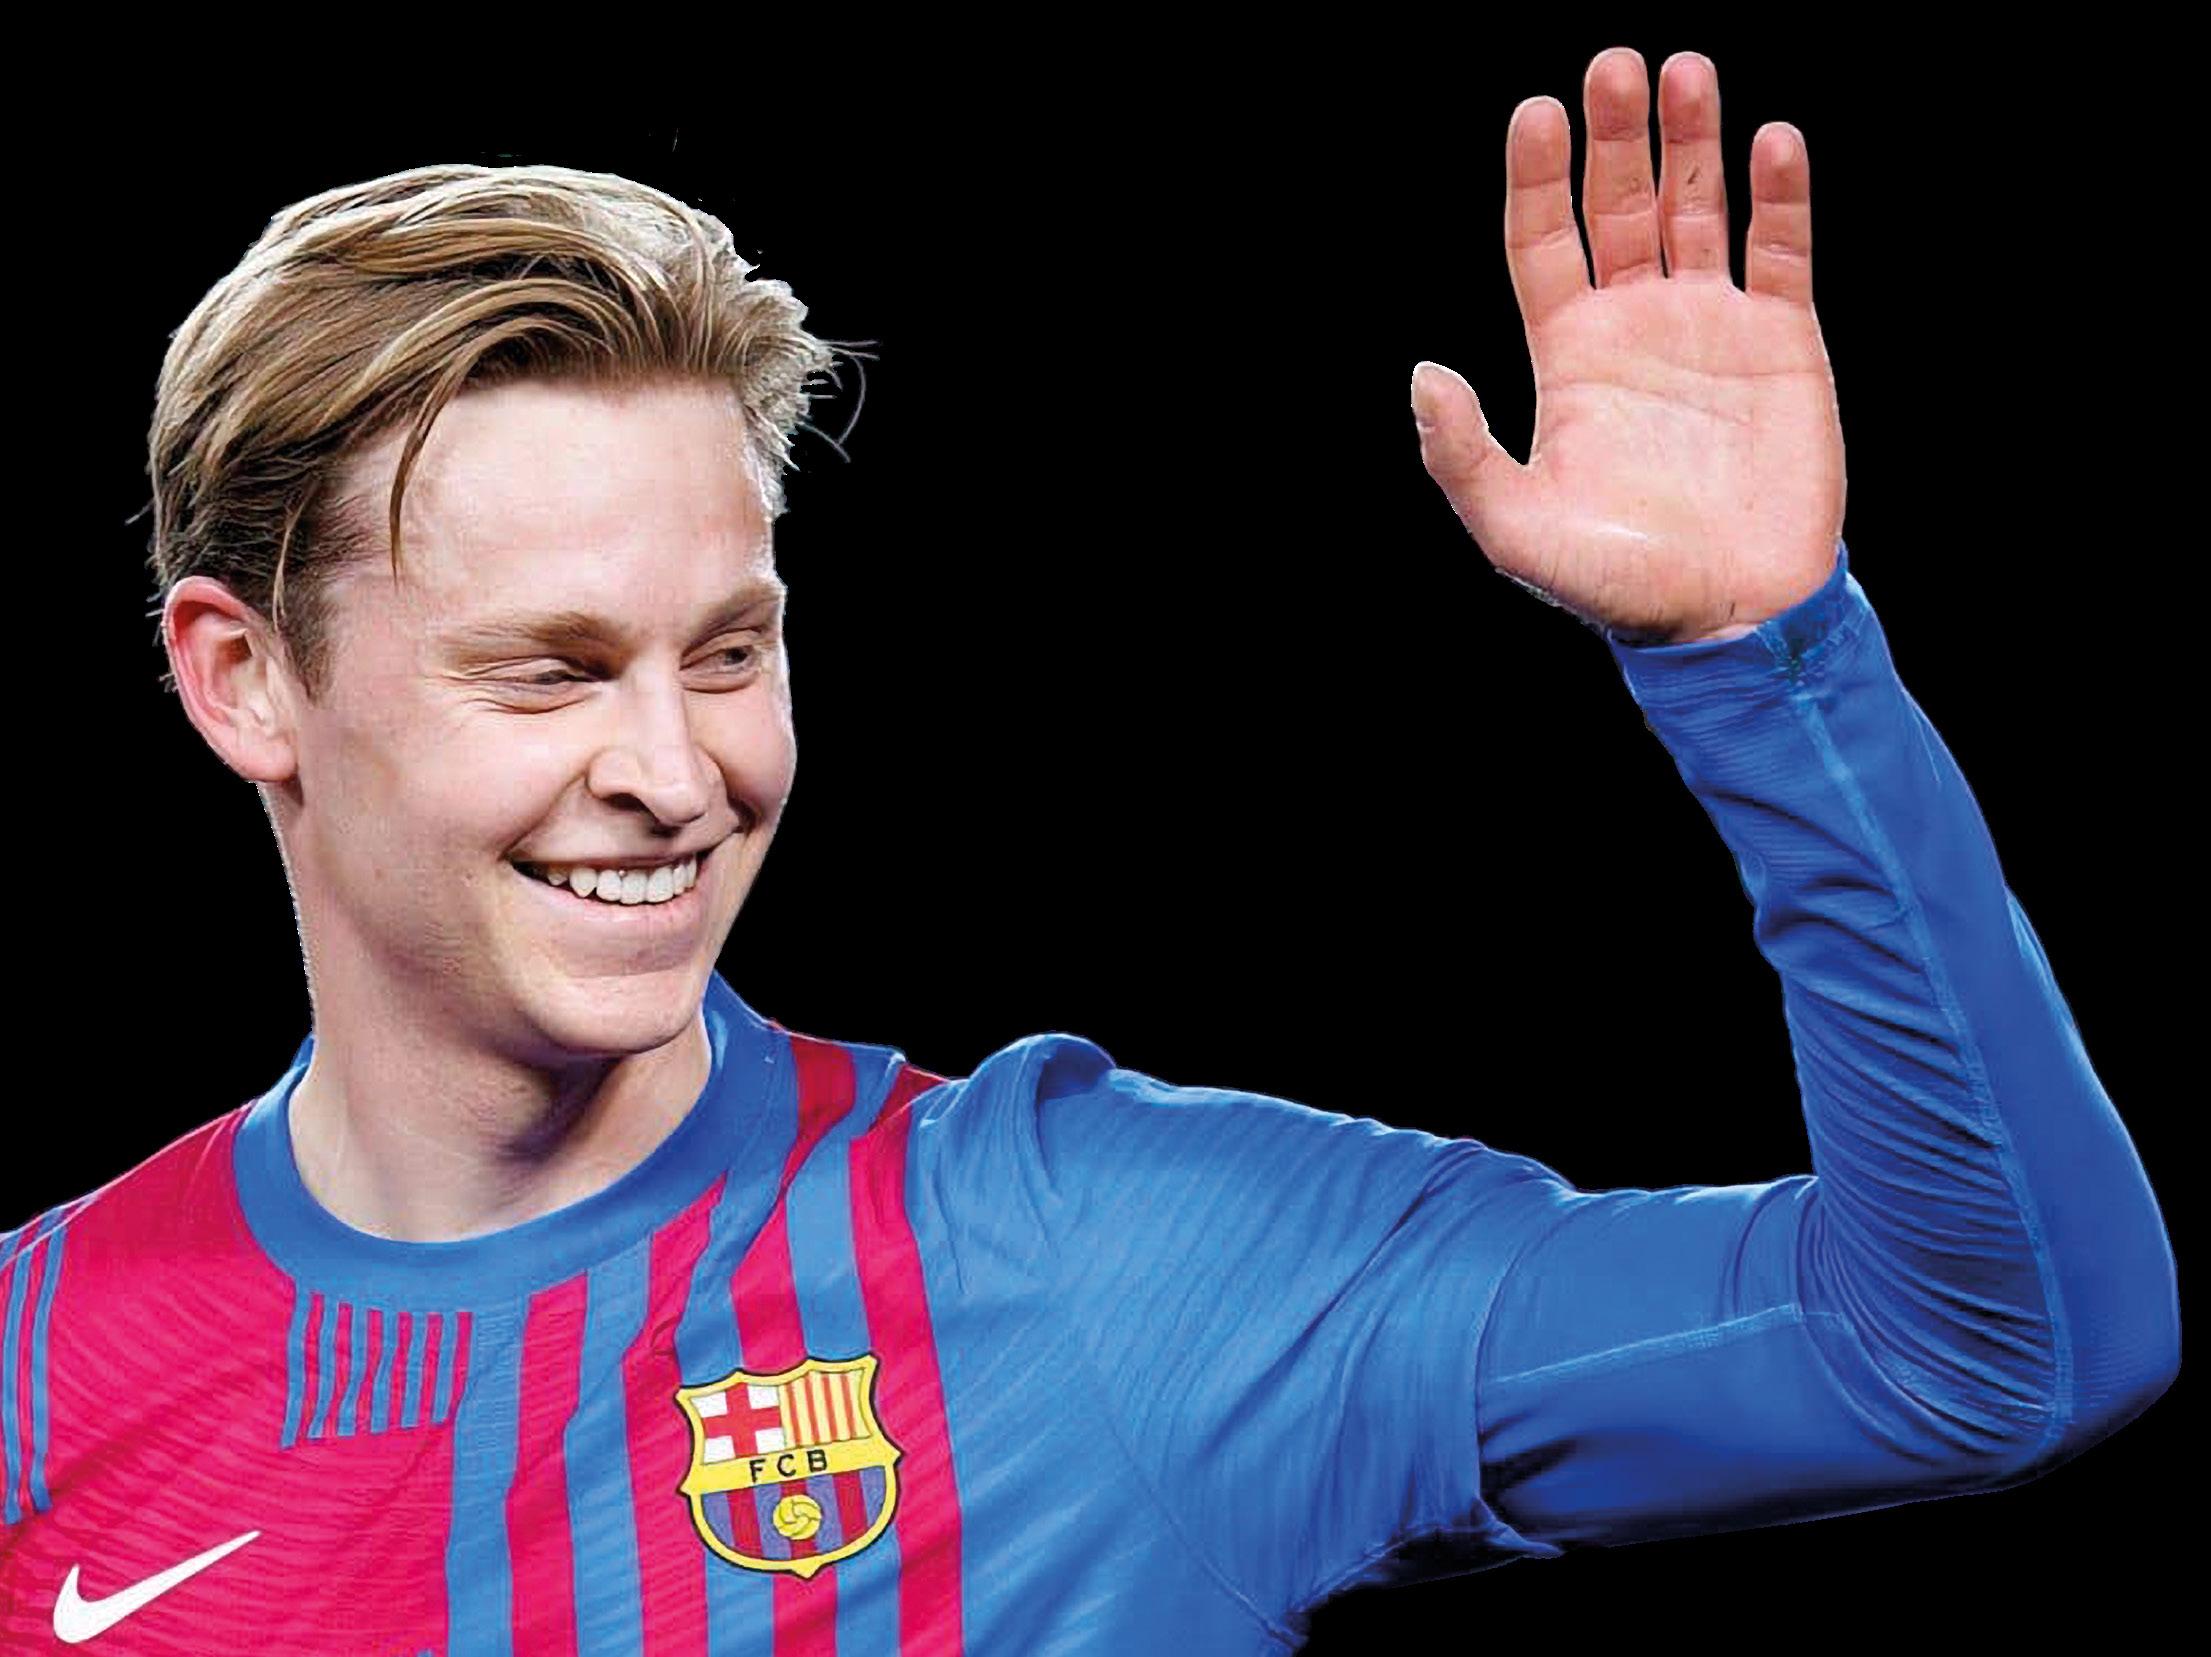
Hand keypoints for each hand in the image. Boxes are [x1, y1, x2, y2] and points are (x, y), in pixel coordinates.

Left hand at [1414, 47, 1845, 645]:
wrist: (1730, 615)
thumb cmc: (1618, 582)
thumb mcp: (1516, 528)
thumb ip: (1462, 455)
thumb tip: (1422, 374)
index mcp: (1568, 356)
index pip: (1544, 242)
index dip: (1538, 178)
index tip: (1535, 112)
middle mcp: (1635, 324)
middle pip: (1619, 206)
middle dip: (1615, 137)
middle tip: (1612, 66)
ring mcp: (1711, 325)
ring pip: (1698, 208)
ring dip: (1693, 141)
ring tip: (1684, 72)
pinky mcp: (1783, 340)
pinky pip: (1782, 250)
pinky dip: (1779, 196)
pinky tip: (1771, 140)